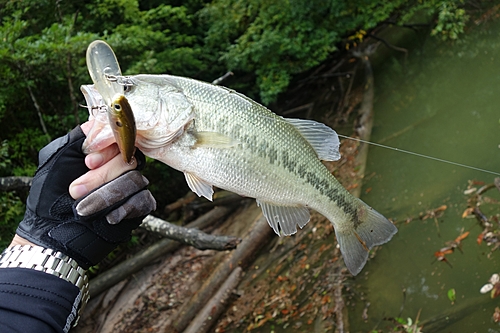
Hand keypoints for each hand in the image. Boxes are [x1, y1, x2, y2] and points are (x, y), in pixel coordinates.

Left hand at [14, 122, 155, 268]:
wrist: (54, 235)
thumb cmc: (50, 196)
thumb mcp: (57, 158)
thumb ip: (81, 137)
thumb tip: (102, 120)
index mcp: (102, 153)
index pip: (120, 138)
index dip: (108, 149)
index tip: (88, 162)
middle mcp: (118, 166)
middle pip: (129, 159)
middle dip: (101, 177)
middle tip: (75, 191)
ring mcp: (130, 187)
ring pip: (136, 180)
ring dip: (107, 196)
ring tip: (84, 210)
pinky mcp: (138, 206)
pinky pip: (144, 200)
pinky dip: (124, 209)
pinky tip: (108, 218)